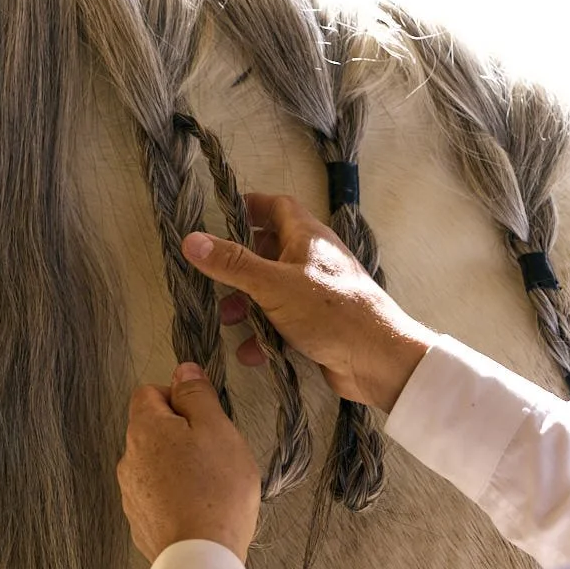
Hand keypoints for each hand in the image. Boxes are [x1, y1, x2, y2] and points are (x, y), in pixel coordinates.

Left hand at [118, 363, 259, 563]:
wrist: (201, 559)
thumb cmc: (216, 490)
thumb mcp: (217, 429)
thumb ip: (197, 395)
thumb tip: (183, 369)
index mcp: (144, 429)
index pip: (148, 392)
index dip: (178, 397)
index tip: (204, 418)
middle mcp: (128, 459)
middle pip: (152, 429)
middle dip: (181, 434)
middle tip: (214, 453)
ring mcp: (130, 494)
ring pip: (155, 464)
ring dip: (178, 466)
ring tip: (210, 486)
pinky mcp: (140, 522)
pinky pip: (157, 496)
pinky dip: (175, 496)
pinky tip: (199, 510)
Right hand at [183, 194, 436, 412]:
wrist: (379, 361)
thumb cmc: (330, 312)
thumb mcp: (273, 284)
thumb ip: (232, 264)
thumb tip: (191, 240)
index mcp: (307, 238)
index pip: (277, 207)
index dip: (250, 207)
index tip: (220, 216)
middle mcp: (313, 261)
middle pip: (269, 251)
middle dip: (240, 267)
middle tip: (214, 280)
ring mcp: (317, 294)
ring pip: (273, 291)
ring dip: (248, 305)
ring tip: (228, 321)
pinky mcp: (319, 326)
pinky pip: (284, 322)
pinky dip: (265, 334)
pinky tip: (252, 352)